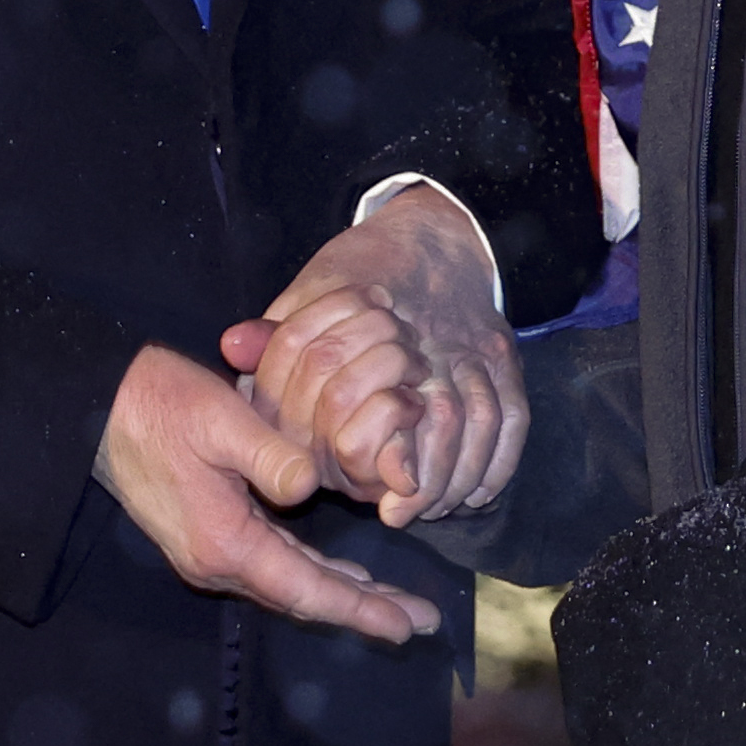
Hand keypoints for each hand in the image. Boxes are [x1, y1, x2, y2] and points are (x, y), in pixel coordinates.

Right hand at [92, 343, 441, 643]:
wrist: (102, 407)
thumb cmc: (161, 405)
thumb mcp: (221, 419)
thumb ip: (269, 454)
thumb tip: (309, 487)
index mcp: (225, 542)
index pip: (307, 590)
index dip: (361, 609)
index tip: (407, 623)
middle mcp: (217, 562)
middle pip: (303, 598)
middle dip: (362, 609)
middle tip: (418, 620)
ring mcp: (209, 554)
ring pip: (289, 585)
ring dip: (340, 594)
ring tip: (390, 603)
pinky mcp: (207, 537)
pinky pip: (273, 568)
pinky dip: (312, 575)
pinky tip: (338, 573)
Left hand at [222, 185, 524, 526]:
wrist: (429, 232)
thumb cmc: (362, 273)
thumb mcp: (313, 292)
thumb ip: (278, 332)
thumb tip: (233, 347)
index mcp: (387, 323)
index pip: (385, 397)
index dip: (381, 454)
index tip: (378, 503)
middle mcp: (438, 338)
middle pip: (446, 420)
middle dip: (433, 479)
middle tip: (405, 513)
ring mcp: (475, 347)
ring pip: (482, 422)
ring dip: (463, 474)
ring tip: (435, 509)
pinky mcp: (502, 356)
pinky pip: (512, 416)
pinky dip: (499, 458)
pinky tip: (476, 490)